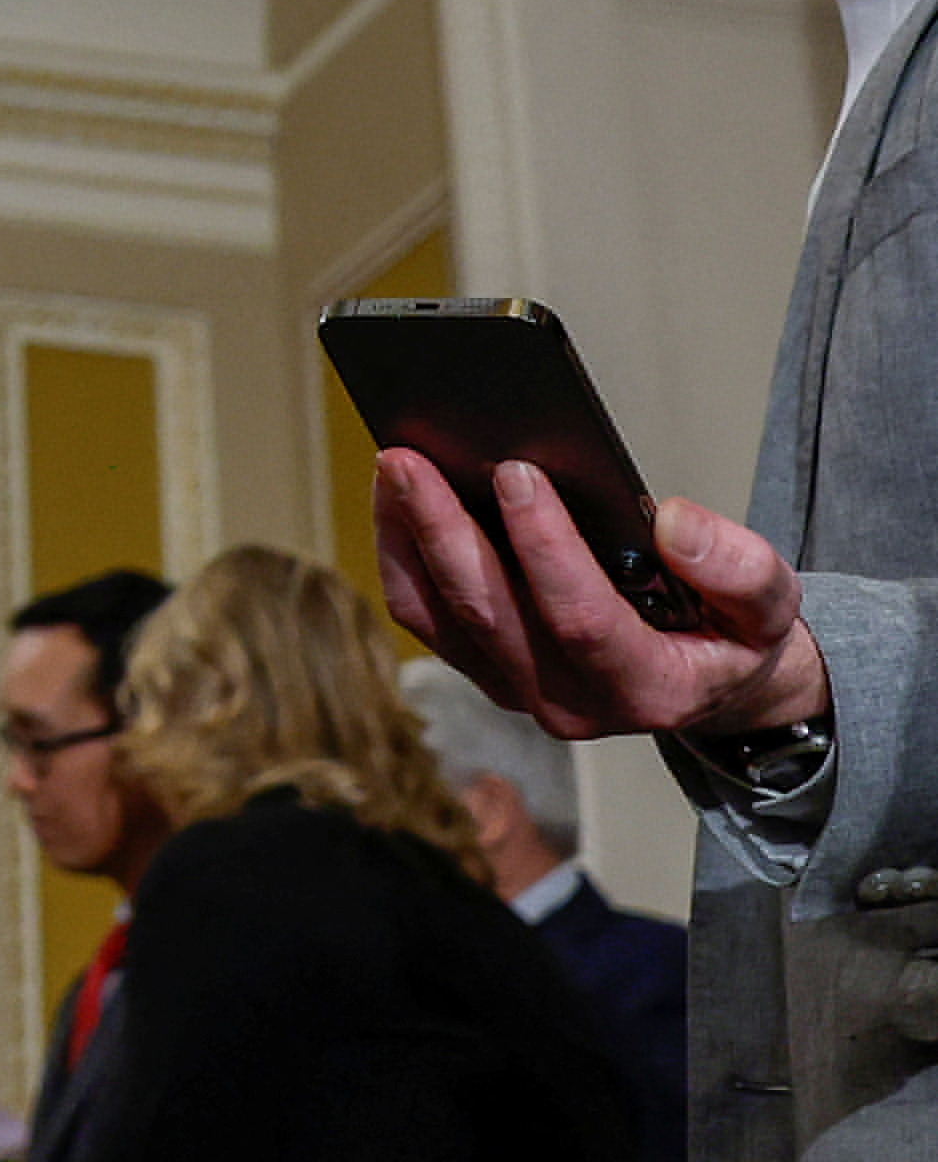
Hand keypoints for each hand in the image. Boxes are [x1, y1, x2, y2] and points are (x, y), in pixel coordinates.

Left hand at [374, 447, 827, 744]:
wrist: (709, 681)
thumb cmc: (733, 634)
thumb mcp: (769, 604)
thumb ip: (737, 568)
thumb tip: (671, 522)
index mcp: (648, 687)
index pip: (581, 618)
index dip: (546, 546)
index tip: (517, 473)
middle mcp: (570, 702)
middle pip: (490, 614)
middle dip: (444, 531)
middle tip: (410, 459)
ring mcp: (518, 688)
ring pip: (440, 617)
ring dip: (408, 539)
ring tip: (392, 468)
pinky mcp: (484, 668)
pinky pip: (425, 616)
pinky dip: (402, 556)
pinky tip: (394, 499)